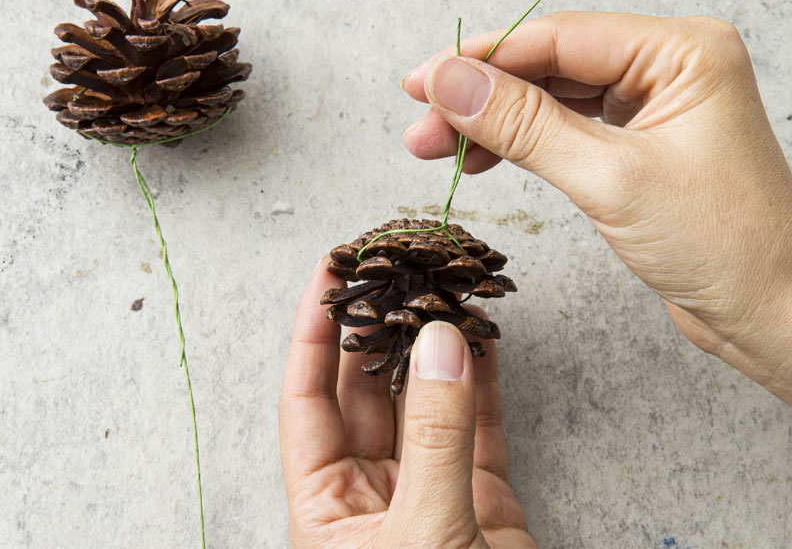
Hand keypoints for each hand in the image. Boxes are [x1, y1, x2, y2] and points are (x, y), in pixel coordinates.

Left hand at [278, 259, 535, 547]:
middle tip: (395, 270)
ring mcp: (429, 490)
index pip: (307, 399)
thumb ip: (435, 439)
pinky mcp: (483, 498)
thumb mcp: (420, 531)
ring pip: (427, 402)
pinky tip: (482, 338)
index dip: (313, 333)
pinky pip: (480, 425)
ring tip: (442, 291)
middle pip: (368, 390)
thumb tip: (439, 345)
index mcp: (327, 504)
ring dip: (435, 349)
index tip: (329, 273)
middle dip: (381, 326)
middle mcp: (373, 491)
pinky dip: (484, 382)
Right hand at [401, 11, 791, 404]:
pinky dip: (520, 144)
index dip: (481, 59)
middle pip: (548, 65)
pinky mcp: (637, 145)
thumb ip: (525, 126)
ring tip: (437, 147)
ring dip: (491, 122)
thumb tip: (451, 84)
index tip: (423, 82)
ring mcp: (652, 106)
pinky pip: (564, 129)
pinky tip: (483, 157)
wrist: (770, 311)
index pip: (558, 39)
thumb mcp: (611, 178)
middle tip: (422, 124)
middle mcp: (668, 68)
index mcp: (681, 52)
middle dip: (480, 97)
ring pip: (550, 98)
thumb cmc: (725, 246)